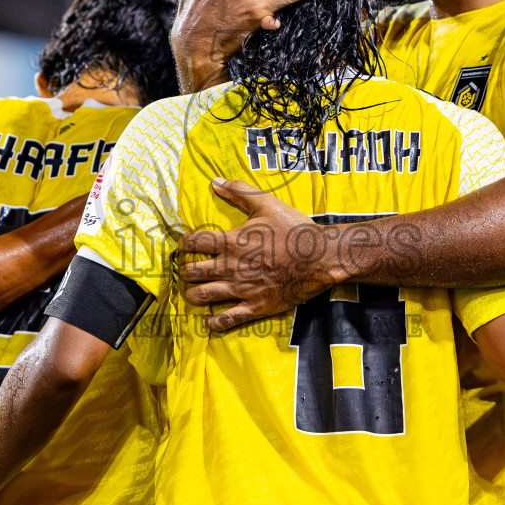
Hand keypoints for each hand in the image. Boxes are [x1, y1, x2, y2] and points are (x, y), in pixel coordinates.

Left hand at [180, 178, 337, 329]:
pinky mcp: (255, 307)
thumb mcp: (266, 203)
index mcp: (231, 242)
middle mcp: (230, 267)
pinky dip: (213, 322)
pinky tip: (209, 321)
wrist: (320, 257)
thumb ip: (239, 192)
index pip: (192, 243)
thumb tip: (215, 181)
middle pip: (192, 272)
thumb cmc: (294, 229)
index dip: (184, 244)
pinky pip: (227, 319)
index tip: (185, 245)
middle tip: (187, 270)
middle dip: (185, 271)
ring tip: (192, 292)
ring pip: (202, 296)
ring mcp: (242, 289)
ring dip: (192, 295)